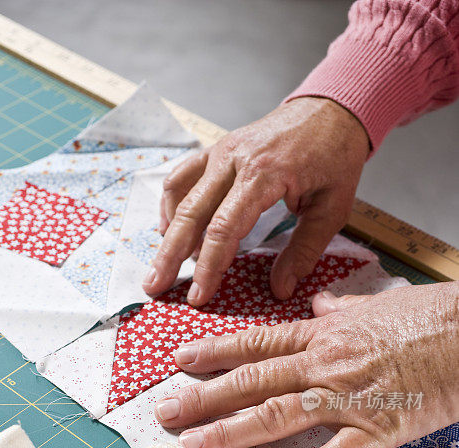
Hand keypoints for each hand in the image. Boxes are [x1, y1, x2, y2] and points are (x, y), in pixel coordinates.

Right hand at [143, 97, 368, 305]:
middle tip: (154, 288)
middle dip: (170, 256)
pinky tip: (170, 230)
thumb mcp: (332, 208)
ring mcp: (220, 152)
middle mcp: (234, 160)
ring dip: (166, 234)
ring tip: (161, 266)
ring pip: (180, 196)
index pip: (224, 229)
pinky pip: (182, 176)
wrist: (330, 109)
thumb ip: (305, 250)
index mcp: (264, 174)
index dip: (209, 267)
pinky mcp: (216, 150)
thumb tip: (280, 289)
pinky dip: (170, 204)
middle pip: (190, 214)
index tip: (199, 296)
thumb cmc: (335, 158)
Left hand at [154, 283, 458, 447]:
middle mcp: (325, 364)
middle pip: (252, 380)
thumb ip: (344, 309)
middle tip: (166, 412)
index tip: (180, 360)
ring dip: (231, 432)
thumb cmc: (435, 317)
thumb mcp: (382, 303)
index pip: (257, 342)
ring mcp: (347, 398)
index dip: (214, 351)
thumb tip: (321, 305)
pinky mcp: (376, 429)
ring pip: (277, 415)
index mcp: (325, 334)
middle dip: (204, 397)